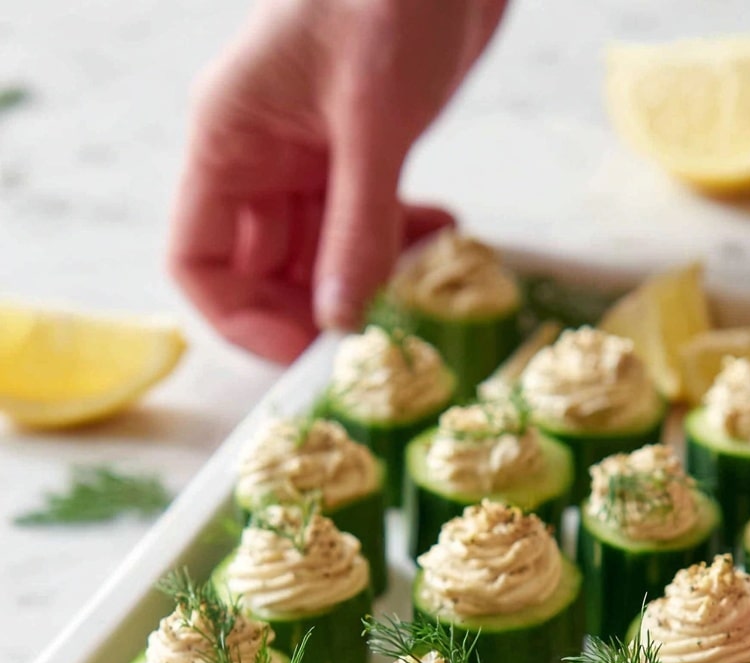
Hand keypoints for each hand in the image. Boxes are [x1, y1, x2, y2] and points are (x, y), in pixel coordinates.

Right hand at [169, 0, 506, 361]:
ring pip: (324, 255)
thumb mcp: (373, 117)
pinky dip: (400, 242)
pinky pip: (367, 225)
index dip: (243, 318)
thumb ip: (357, 226)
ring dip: (369, 278)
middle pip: (266, 271)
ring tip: (423, 276)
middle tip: (377, 334)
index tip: (306, 351)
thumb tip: (341, 320)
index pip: (200, 260)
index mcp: (230, 141)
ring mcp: (313, 158)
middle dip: (318, 308)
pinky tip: (443, 231)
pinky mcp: (364, 152)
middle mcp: (262, 158)